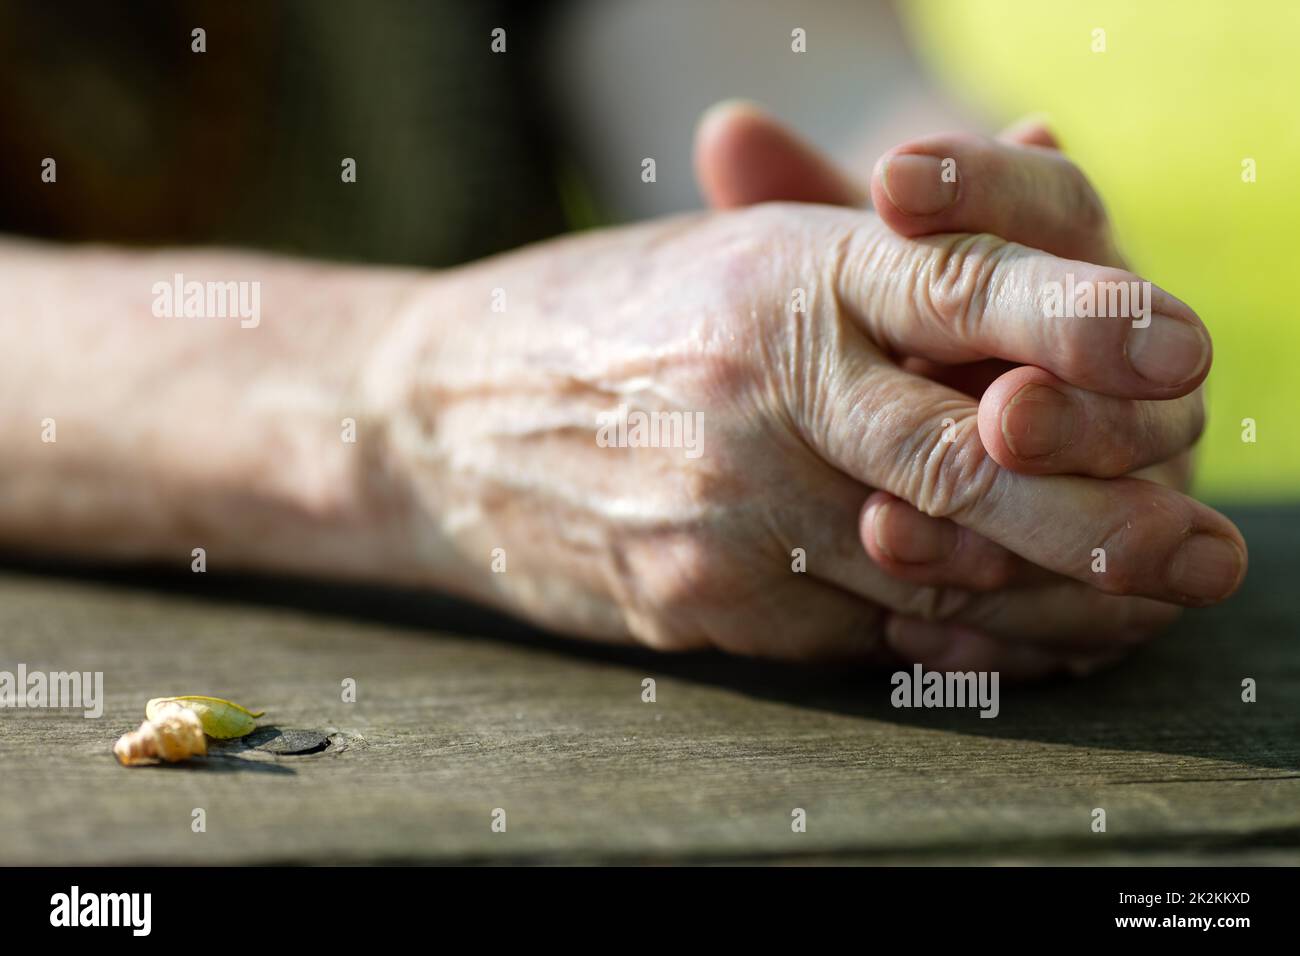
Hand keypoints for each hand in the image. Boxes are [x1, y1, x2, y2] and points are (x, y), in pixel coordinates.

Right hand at [364, 195, 1243, 668]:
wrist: (433, 415)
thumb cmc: (606, 322)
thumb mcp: (733, 253)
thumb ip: (880, 254)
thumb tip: (1050, 166)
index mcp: (773, 272)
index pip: (951, 281)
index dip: (1075, 319)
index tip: (1174, 355)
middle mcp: (752, 389)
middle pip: (959, 459)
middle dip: (1095, 512)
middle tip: (1199, 549)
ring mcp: (720, 508)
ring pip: (920, 571)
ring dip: (1042, 601)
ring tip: (1132, 613)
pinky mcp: (694, 603)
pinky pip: (850, 637)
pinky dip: (944, 644)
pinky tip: (1010, 644)